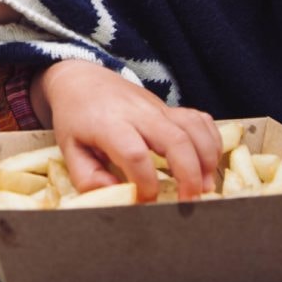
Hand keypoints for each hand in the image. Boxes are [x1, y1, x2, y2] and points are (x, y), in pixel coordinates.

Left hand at [35, 59, 220, 201]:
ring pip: (193, 128)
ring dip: (206, 159)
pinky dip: (211, 141)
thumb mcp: (69, 149)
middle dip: (188, 174)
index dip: (146, 183)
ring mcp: (158, 108)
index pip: (135, 154)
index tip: (146, 201)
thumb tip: (118, 196)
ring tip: (205, 187)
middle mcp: (139, 113)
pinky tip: (209, 164)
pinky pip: (200, 119)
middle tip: (189, 202)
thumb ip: (88, 177)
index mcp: (110, 125)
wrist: (81, 79)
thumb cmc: (75, 118)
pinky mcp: (169, 107)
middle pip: (175, 140)